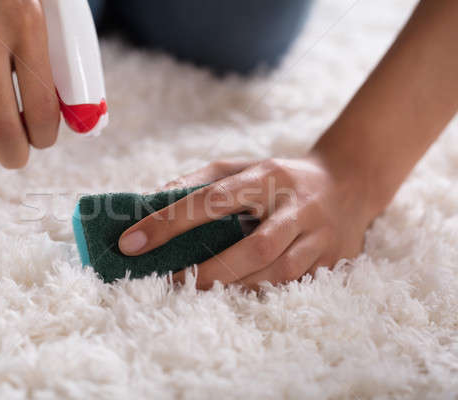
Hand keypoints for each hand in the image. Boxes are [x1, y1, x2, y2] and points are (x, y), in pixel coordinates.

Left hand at [118, 155, 380, 289]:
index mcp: (266, 175)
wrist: (349, 183)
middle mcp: (295, 204)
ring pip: (276, 271)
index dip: (170, 222)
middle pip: (253, 245)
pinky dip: (259, 291)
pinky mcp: (332, 258)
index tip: (132, 242)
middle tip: (171, 281)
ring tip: (197, 290)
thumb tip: (152, 200)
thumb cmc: (279, 177)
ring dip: (234, 286)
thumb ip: (199, 180)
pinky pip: (292, 284)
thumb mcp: (242, 166)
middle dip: (209, 270)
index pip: (211, 198)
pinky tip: (235, 292)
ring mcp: (318, 234)